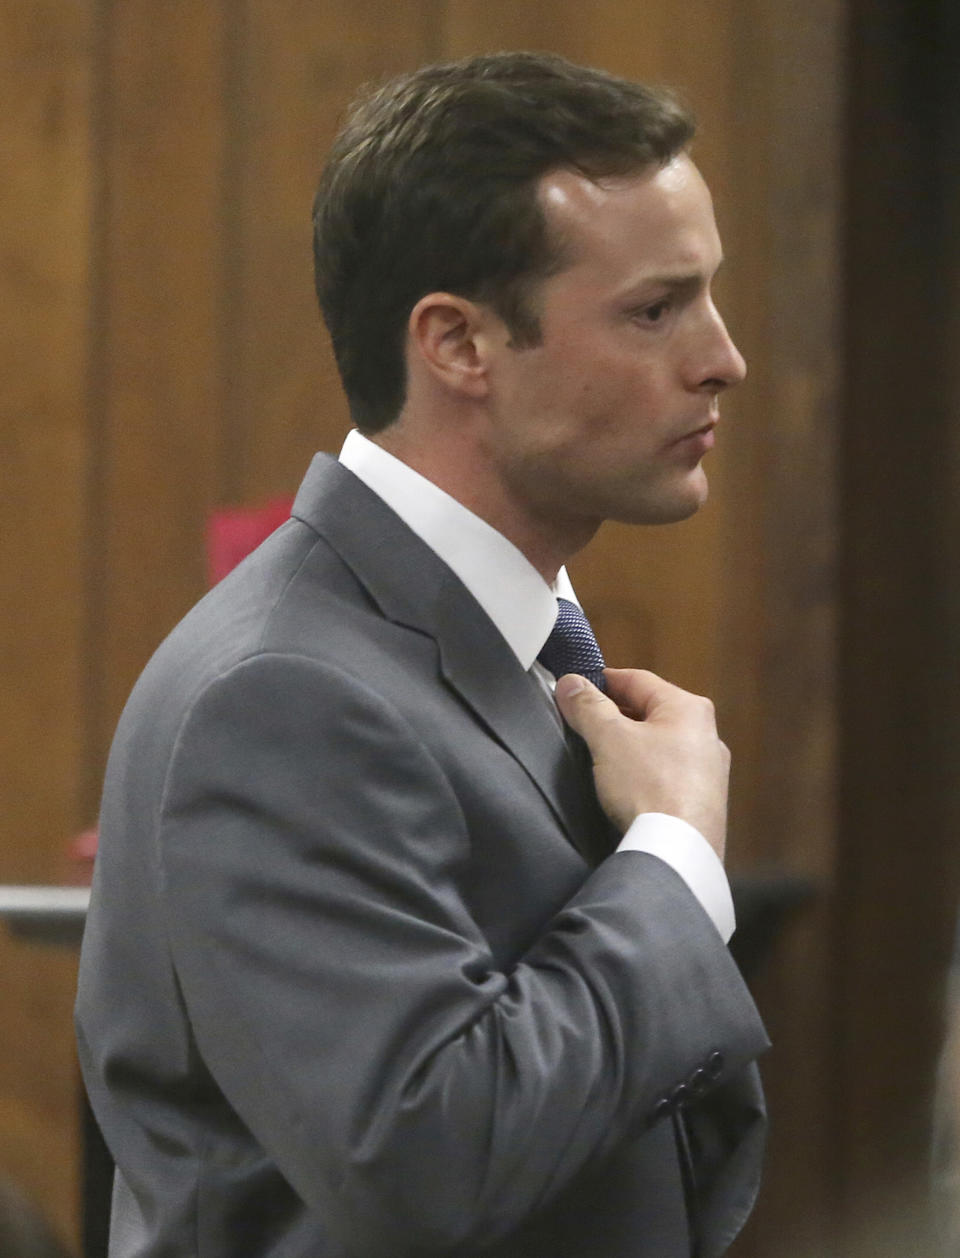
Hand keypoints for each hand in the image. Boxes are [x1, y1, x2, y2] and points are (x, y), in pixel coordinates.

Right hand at [554, 668, 729, 859]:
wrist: (676, 851)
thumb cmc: (649, 787)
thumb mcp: (609, 738)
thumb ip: (587, 707)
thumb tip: (570, 683)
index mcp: (689, 709)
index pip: (637, 680)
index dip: (602, 681)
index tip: (576, 688)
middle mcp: (707, 735)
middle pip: (650, 712)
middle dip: (614, 715)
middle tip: (581, 722)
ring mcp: (709, 772)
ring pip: (659, 745)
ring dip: (629, 745)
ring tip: (599, 755)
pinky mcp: (703, 802)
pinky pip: (667, 774)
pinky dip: (643, 772)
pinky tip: (624, 786)